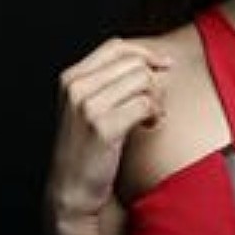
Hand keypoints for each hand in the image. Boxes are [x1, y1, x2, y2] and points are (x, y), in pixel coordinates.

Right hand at [45, 37, 173, 225]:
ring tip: (151, 116)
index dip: (146, 52)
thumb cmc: (88, 146)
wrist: (71, 189)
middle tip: (154, 103)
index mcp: (71, 77)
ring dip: (156, 99)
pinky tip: (149, 125)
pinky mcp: (102, 127)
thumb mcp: (89, 105)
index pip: (116, 46)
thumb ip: (111, 79)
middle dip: (153, 81)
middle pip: (135, 63)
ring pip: (143, 80)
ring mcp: (87, 106)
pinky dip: (155, 114)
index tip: (164, 64)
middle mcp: (76, 87)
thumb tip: (155, 60)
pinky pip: (145, 104)